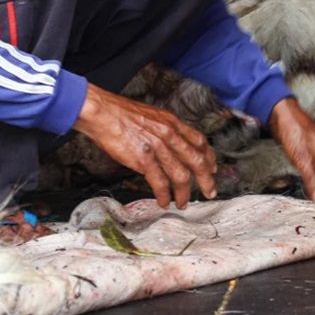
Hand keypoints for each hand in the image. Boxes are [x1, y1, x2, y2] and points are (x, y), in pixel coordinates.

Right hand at [74, 83, 217, 207]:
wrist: (102, 112)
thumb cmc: (120, 113)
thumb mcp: (151, 116)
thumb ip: (164, 130)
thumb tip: (171, 146)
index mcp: (172, 122)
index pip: (199, 141)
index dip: (209, 157)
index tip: (213, 168)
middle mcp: (169, 134)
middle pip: (197, 161)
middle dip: (206, 180)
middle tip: (209, 192)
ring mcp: (158, 147)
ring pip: (181, 175)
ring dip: (184, 193)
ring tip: (183, 203)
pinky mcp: (143, 159)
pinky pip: (160, 182)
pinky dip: (164, 195)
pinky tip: (164, 201)